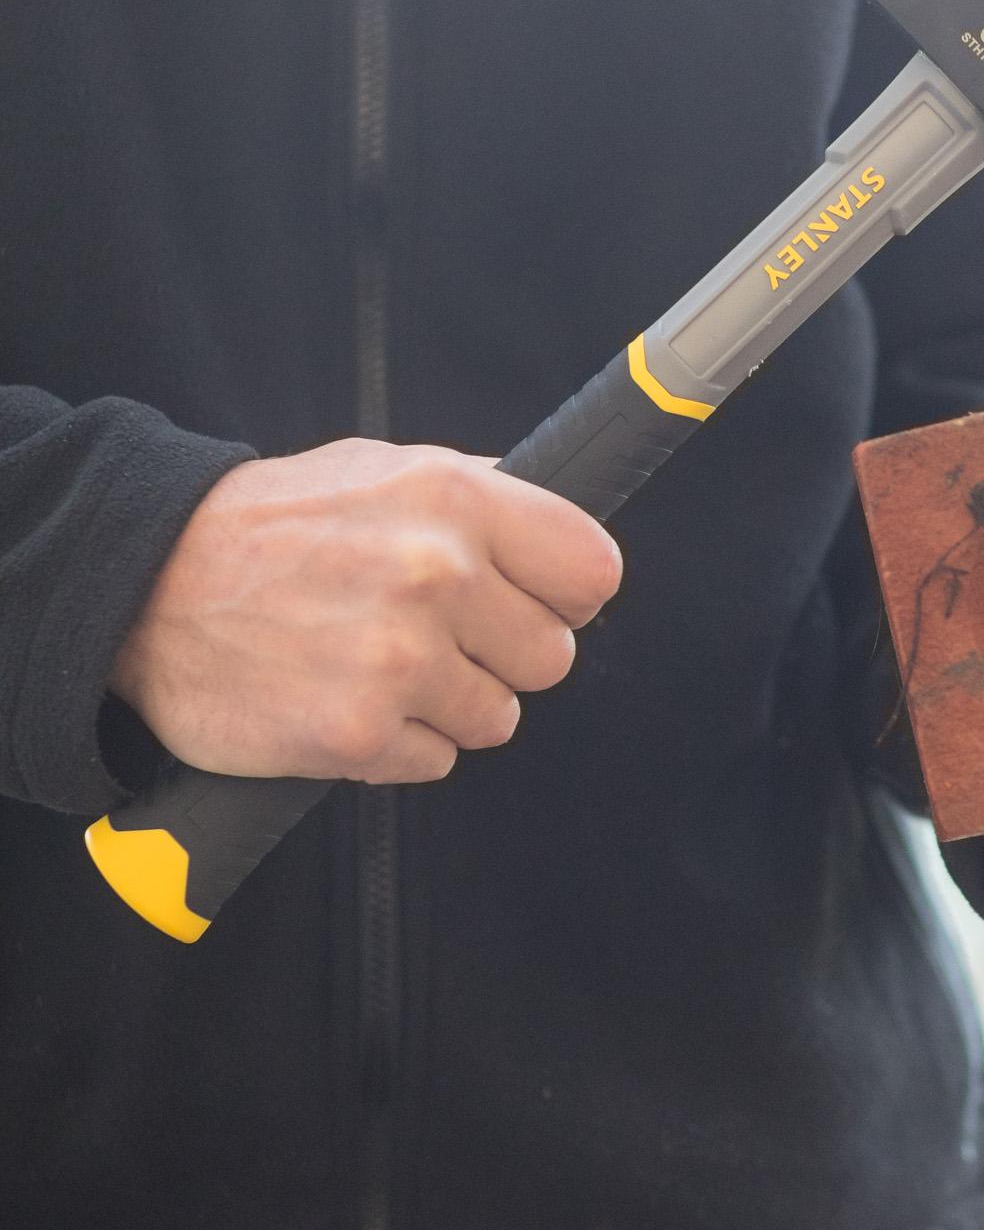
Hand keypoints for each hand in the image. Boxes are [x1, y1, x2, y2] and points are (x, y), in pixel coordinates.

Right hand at [109, 440, 621, 782]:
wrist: (144, 584)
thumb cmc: (270, 526)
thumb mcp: (377, 468)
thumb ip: (474, 492)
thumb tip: (554, 524)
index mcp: (454, 500)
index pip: (592, 572)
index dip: (567, 596)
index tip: (534, 603)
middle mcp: (436, 576)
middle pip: (552, 658)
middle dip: (501, 655)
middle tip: (435, 636)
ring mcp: (399, 661)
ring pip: (498, 717)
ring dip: (449, 704)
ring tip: (378, 664)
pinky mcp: (359, 734)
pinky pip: (436, 761)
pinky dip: (397, 743)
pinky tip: (346, 698)